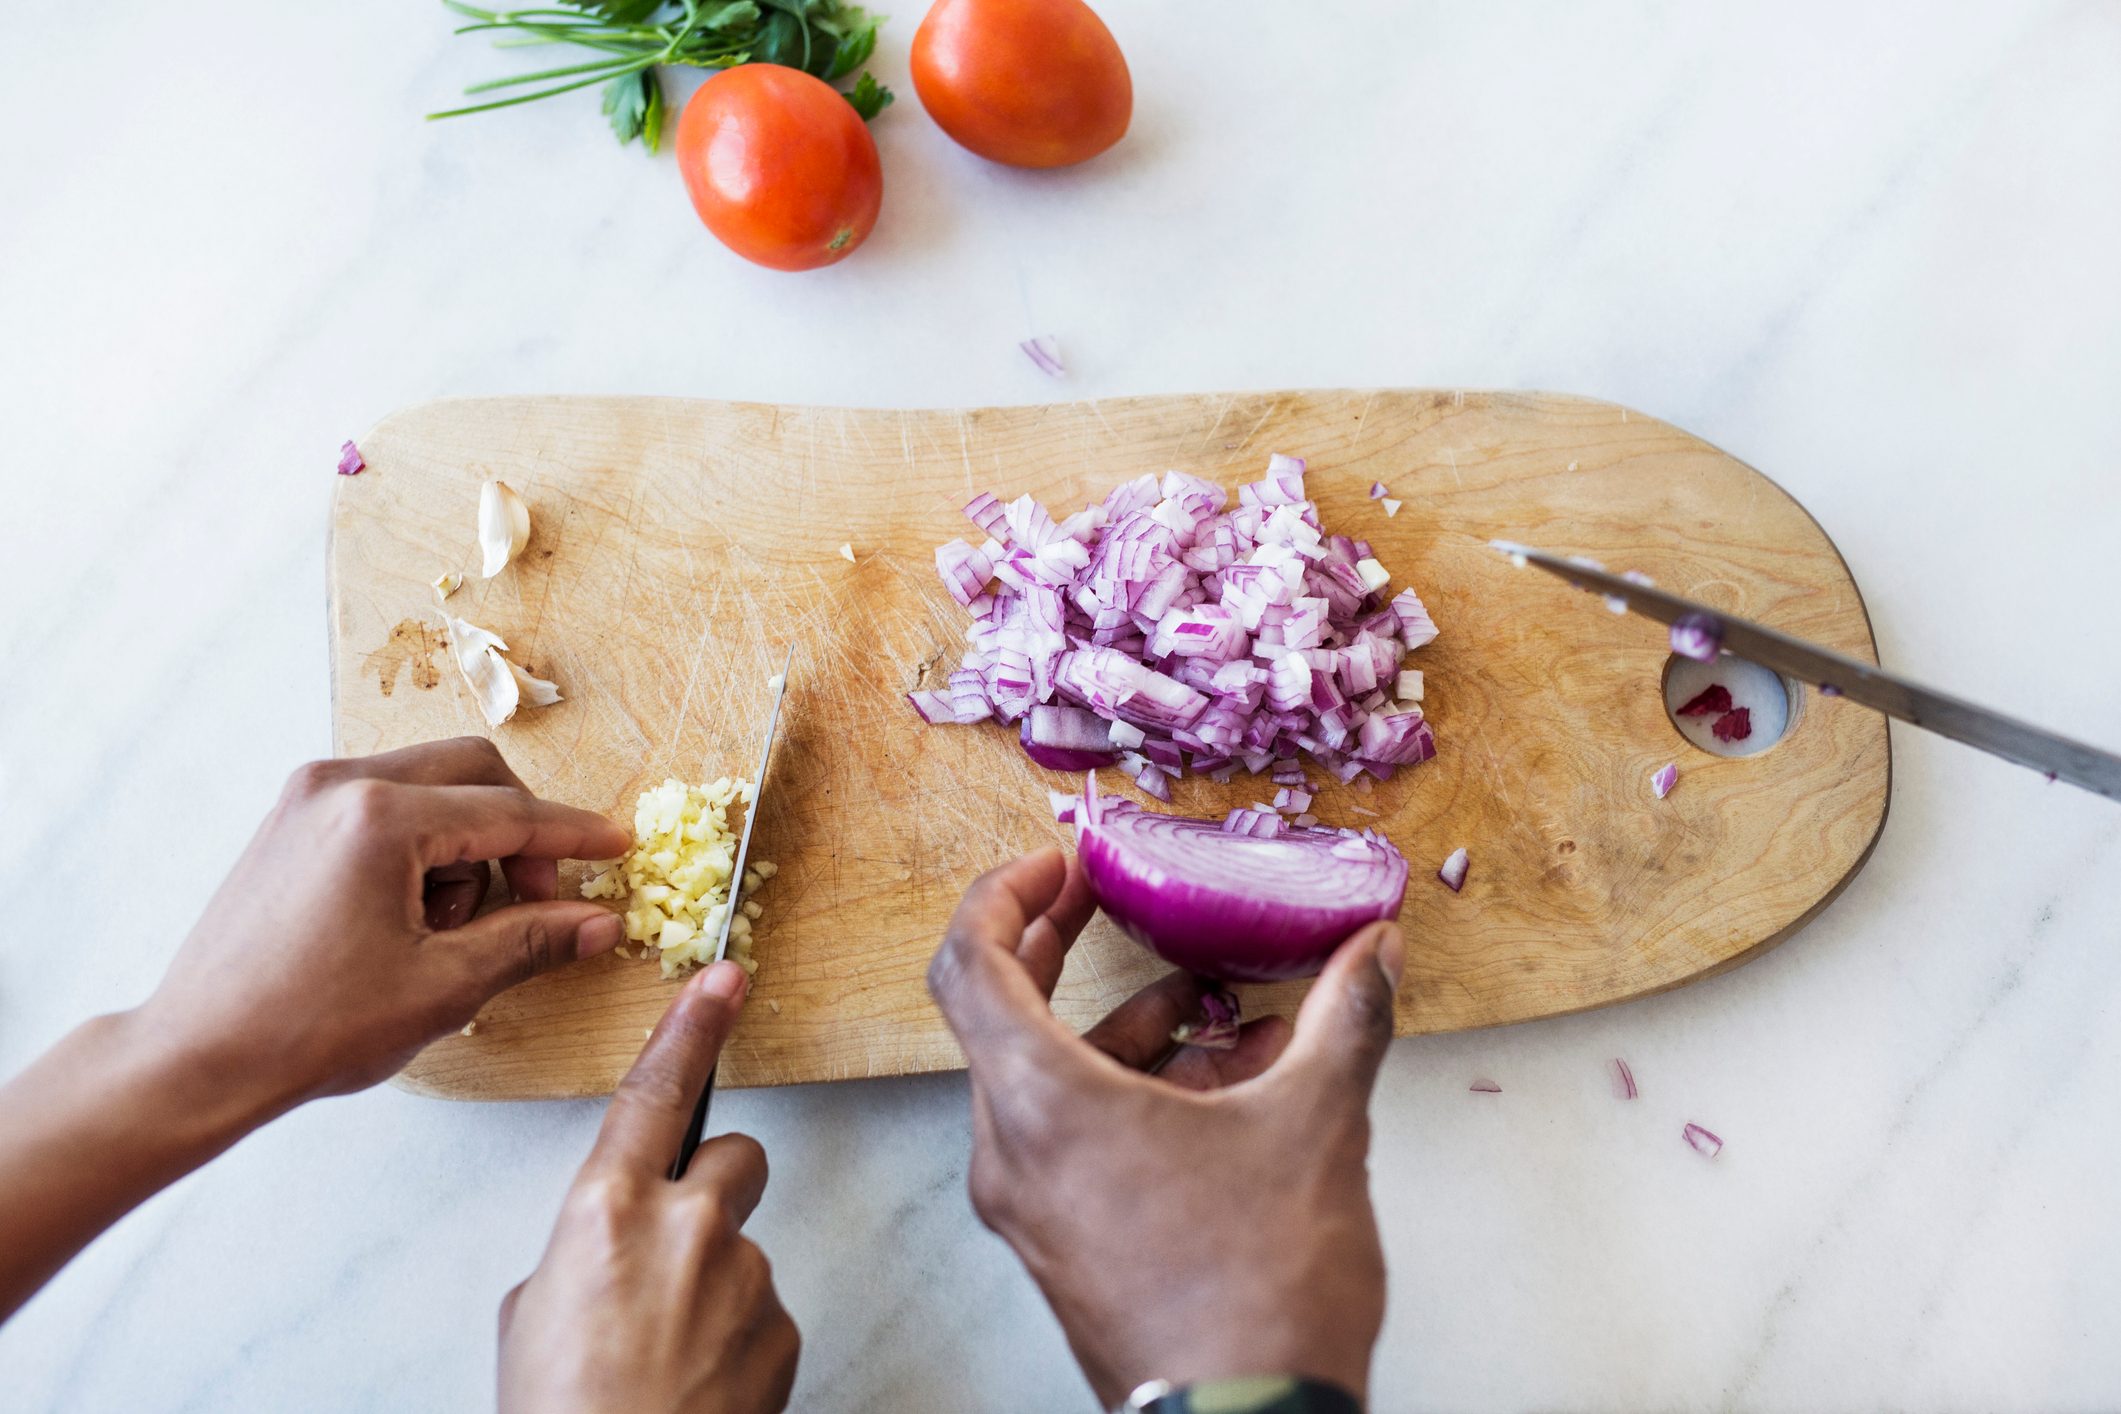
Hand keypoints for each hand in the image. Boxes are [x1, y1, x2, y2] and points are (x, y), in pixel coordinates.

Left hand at [136, 737, 631, 1115]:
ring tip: (454, 927)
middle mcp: (341, 785)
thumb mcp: (442, 987)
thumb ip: (531, 941)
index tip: (616, 848)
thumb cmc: (310, 1027)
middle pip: (473, 772)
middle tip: (540, 901)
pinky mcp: (291, 819)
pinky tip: (416, 914)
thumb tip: (599, 922)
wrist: (199, 1055)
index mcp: (382, 818)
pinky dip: (422, 844)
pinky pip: (386, 803)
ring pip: (431, 785)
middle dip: (520, 832)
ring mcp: (308, 797)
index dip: (572, 837)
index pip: (509, 813)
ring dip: (468, 841)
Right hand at [499, 962, 798, 1413]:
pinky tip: (697, 1382)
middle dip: (715, 1189)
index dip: (690, 1028)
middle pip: (737, 1157)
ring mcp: (744, 1276)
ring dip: (715, 1286)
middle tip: (679, 1250)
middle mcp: (685, 1227)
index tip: (722, 980)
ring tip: (667, 1355)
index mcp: (606, 1211)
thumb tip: (604, 1256)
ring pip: (743, 1249)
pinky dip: (736, 1341)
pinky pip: (762, 1312)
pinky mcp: (782, 1328)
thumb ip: (577, 1254)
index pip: (655, 1092)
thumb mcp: (531, 1317)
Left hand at [927, 849, 1402, 1407]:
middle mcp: (1013, 1156)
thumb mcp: (1316, 1126)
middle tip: (1108, 900)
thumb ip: (1344, 1019)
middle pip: (1002, 1015)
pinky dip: (1132, 1094)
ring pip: (1051, 1081)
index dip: (1003, 893)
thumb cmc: (1261, 1290)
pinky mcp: (1065, 1246)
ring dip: (1124, 1029)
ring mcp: (1033, 1209)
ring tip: (1216, 1007)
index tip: (1058, 862)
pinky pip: (1075, 1139)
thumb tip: (1374, 952)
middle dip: (1060, 947)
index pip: (969, 964)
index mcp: (1042, 1107)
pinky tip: (1227, 1088)